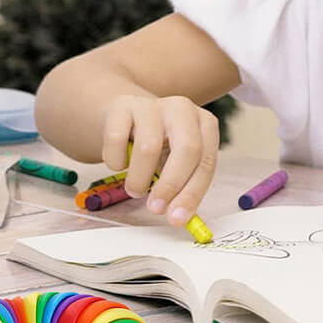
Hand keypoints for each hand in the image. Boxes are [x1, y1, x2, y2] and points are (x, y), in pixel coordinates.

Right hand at [100, 95, 218, 225]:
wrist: (125, 115)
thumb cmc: (157, 145)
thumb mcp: (176, 164)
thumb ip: (183, 189)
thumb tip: (180, 218)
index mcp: (204, 124)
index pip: (206, 162)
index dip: (191, 194)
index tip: (176, 218)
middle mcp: (183, 109)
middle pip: (187, 150)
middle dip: (170, 185)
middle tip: (155, 208)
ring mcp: (152, 104)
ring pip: (148, 147)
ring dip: (138, 178)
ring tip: (135, 188)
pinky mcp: (123, 104)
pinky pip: (117, 140)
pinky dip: (115, 161)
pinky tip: (120, 162)